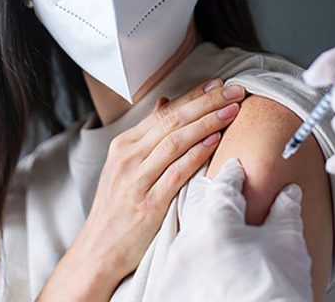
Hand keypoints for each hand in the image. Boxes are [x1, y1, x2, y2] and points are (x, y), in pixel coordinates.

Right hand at [39, 80, 245, 300]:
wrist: (99, 250)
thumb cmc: (117, 208)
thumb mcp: (125, 166)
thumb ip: (147, 136)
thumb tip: (165, 102)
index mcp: (124, 145)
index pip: (165, 112)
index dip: (194, 95)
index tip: (219, 84)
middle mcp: (128, 158)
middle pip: (173, 121)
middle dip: (207, 102)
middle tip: (235, 90)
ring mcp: (137, 180)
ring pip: (175, 141)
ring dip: (207, 122)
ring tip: (232, 110)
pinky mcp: (148, 204)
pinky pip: (175, 173)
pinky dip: (196, 155)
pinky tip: (215, 142)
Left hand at [151, 158, 313, 301]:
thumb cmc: (276, 292)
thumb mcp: (288, 246)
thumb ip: (286, 212)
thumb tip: (289, 193)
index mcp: (214, 223)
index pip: (223, 185)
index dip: (235, 174)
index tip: (238, 168)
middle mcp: (187, 244)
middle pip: (199, 209)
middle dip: (215, 202)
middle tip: (230, 198)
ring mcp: (175, 271)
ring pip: (188, 237)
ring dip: (204, 232)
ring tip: (225, 236)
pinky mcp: (170, 292)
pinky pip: (180, 265)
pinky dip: (196, 259)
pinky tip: (213, 264)